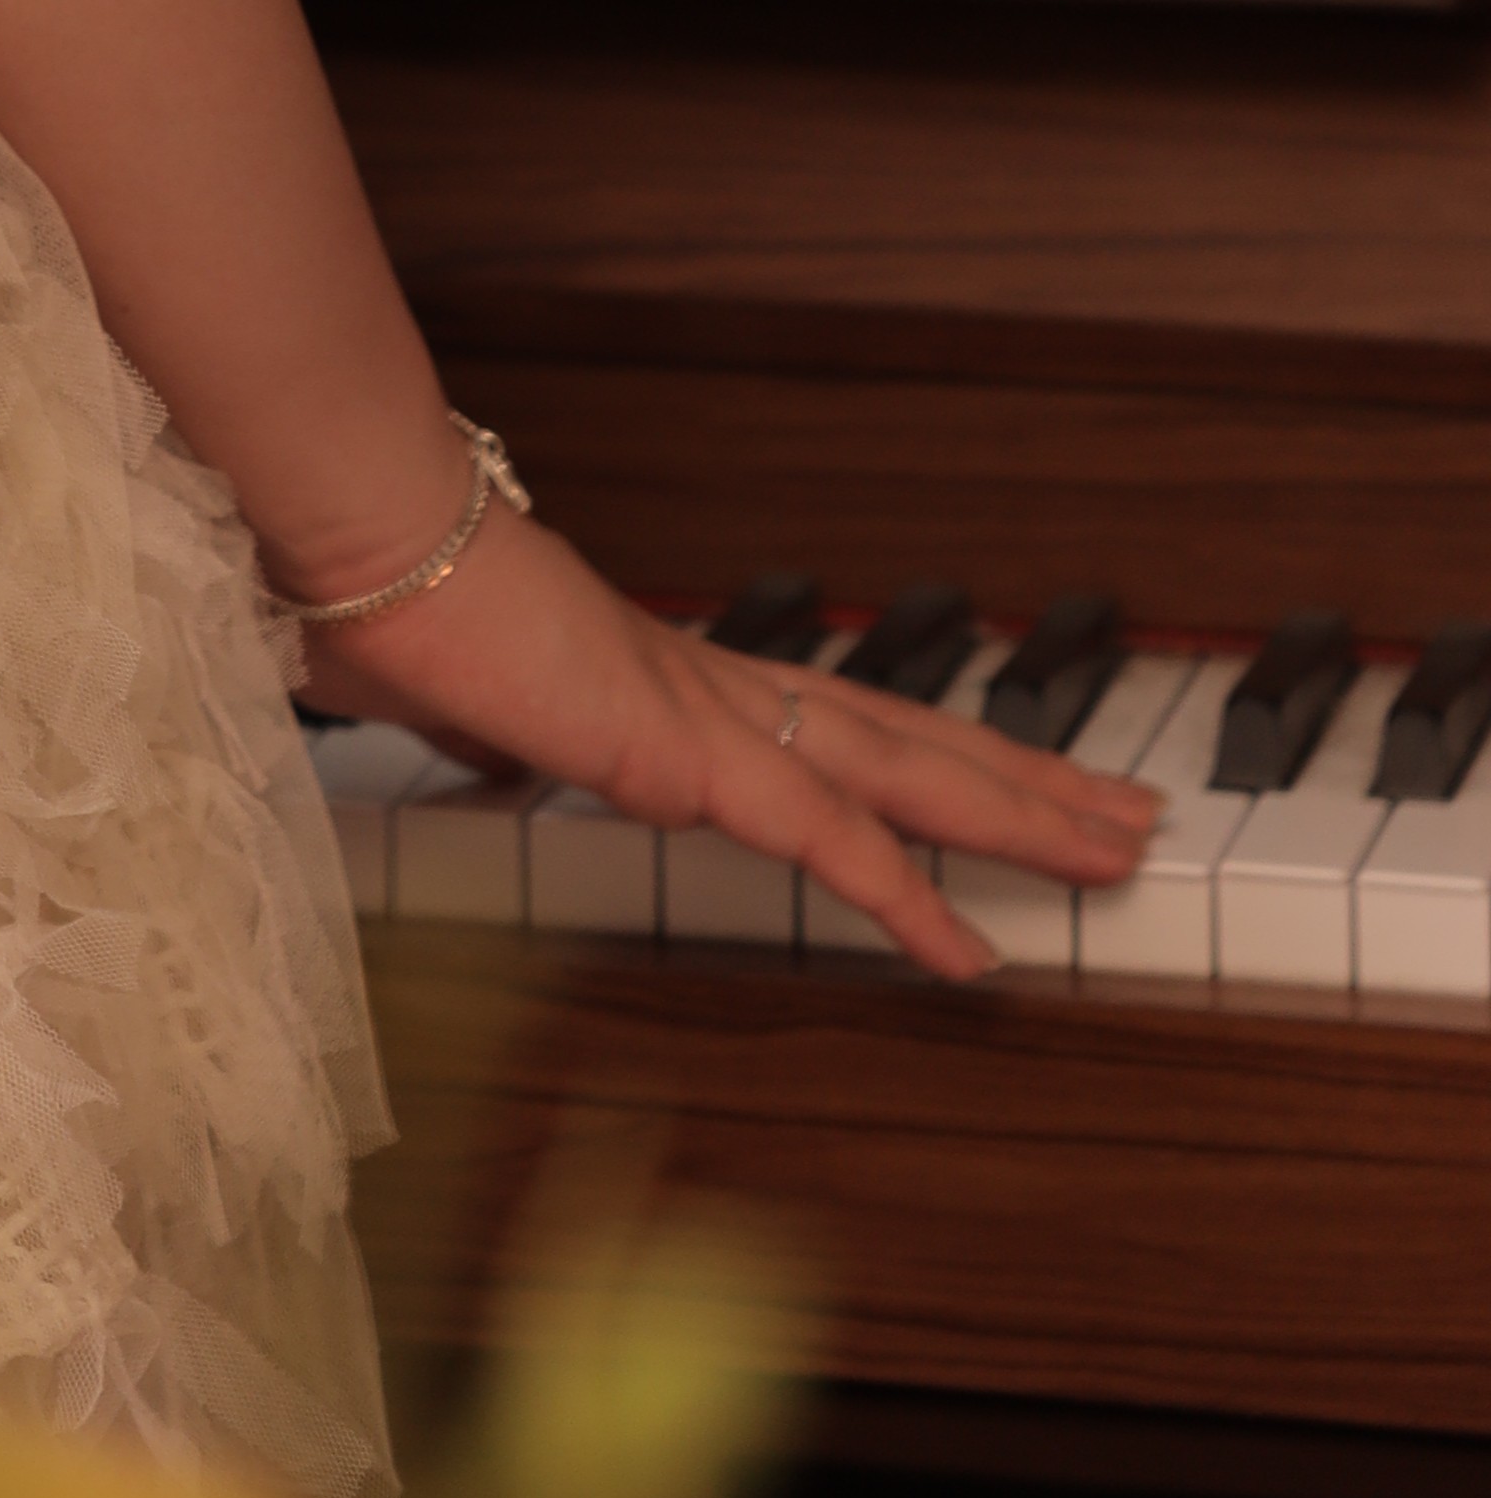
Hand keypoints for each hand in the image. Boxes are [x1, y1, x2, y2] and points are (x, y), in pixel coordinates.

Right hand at [317, 505, 1160, 985]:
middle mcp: (718, 691)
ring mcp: (714, 719)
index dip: (926, 755)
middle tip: (1128, 813)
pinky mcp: (690, 757)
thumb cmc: (390, 605)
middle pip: (910, 737)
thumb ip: (492, 738)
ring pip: (906, 773)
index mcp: (670, 686)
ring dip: (1020, 816)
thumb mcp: (455, 704)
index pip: (836, 724)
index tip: (1002, 784)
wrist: (369, 544)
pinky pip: (825, 842)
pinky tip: (972, 953)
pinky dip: (906, 898)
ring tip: (1116, 849)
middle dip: (1027, 781)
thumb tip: (490, 752)